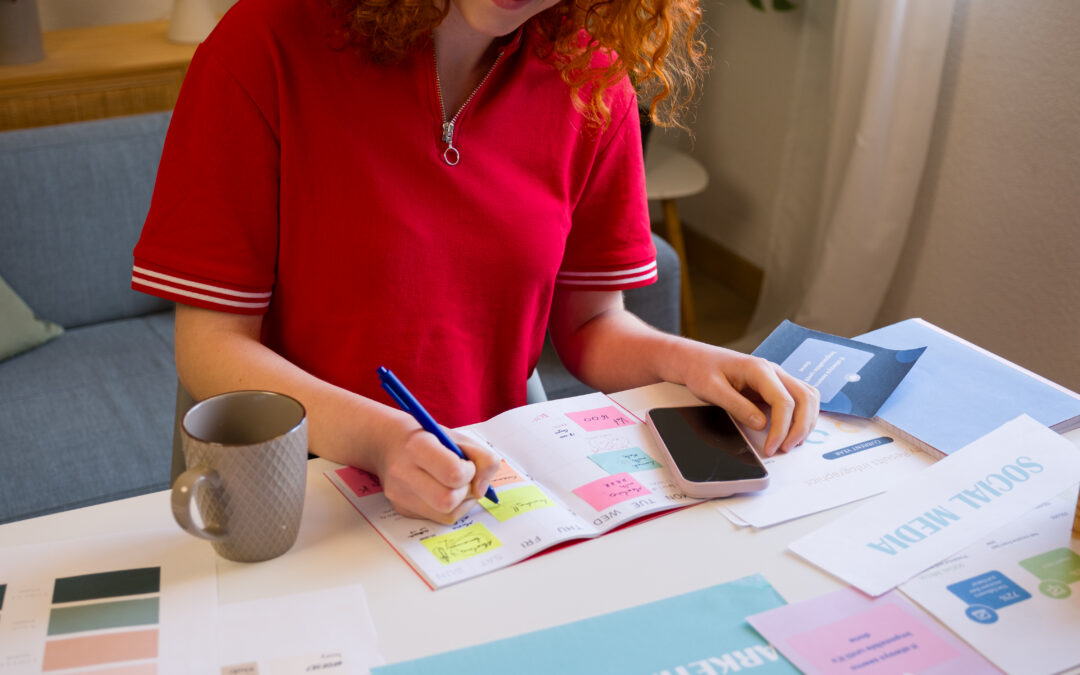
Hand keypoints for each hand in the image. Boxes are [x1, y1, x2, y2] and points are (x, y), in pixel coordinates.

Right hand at [375, 422, 500, 524]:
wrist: (391, 444)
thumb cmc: (430, 439)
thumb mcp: (459, 438)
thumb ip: (483, 458)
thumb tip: (481, 491)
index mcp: (417, 446)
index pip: (453, 473)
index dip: (469, 471)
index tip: (466, 464)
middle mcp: (403, 472)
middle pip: (448, 500)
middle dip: (466, 491)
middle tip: (464, 479)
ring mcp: (400, 495)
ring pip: (446, 514)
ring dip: (461, 502)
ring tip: (456, 485)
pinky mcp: (402, 509)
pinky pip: (439, 518)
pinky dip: (451, 508)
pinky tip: (445, 492)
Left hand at [679, 344, 819, 455]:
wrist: (698, 360)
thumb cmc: (702, 370)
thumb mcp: (712, 390)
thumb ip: (737, 406)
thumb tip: (762, 424)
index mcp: (758, 369)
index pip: (783, 401)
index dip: (781, 428)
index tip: (771, 447)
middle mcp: (773, 371)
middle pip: (804, 398)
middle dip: (800, 427)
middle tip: (785, 449)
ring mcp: (777, 378)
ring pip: (808, 397)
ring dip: (805, 422)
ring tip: (791, 443)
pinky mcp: (776, 386)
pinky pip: (800, 398)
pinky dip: (802, 415)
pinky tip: (792, 431)